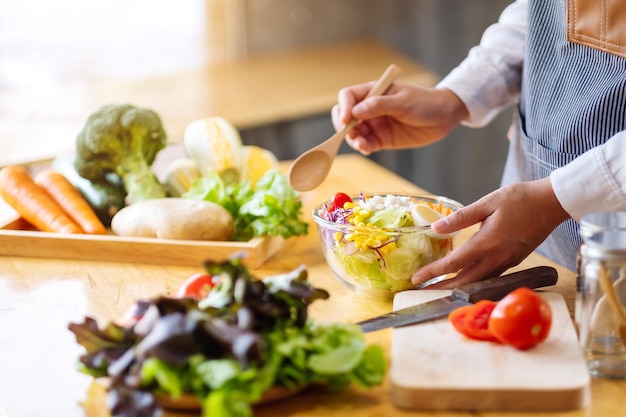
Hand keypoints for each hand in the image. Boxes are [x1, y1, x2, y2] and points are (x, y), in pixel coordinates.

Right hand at [331, 82, 468, 154]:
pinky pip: (366, 144)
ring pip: (354, 132)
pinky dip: (363, 147)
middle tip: (350, 135)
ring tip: (362, 144)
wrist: (444, 117)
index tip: (345, 120)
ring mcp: (375, 124)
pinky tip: (367, 149)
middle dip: (343, 126)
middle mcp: (370, 108)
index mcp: (373, 92)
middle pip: (345, 115)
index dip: (343, 107)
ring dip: (353, 139)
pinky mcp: (382, 139)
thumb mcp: (403, 102)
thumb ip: (379, 106)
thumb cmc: (425, 102)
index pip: (348, 96)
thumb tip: (355, 112)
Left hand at [411, 178, 570, 288]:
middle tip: (421, 292)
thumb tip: (435, 227)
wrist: (553, 203)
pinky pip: (490, 277)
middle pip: (464, 281)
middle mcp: (496, 258)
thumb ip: (461, 217)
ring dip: (457, 288)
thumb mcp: (487, 202)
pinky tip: (465, 279)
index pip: (453, 263)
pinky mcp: (513, 262)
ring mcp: (506, 262)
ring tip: (438, 289)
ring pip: (478, 282)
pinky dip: (474, 282)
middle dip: (441, 288)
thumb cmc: (520, 199)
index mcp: (486, 243)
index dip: (432, 273)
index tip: (415, 279)